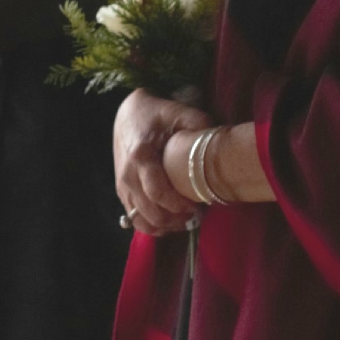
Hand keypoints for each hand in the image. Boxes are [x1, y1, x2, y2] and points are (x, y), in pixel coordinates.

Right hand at [114, 89, 211, 234]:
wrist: (128, 116)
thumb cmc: (156, 115)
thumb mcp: (178, 112)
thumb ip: (198, 125)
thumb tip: (217, 145)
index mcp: (141, 156)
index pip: (157, 192)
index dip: (179, 205)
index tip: (198, 205)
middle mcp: (128, 176)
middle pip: (150, 212)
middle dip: (176, 220)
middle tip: (196, 215)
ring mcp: (123, 187)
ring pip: (141, 221)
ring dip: (165, 226)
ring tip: (185, 220)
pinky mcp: (122, 194)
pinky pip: (135, 220)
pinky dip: (153, 226)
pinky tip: (171, 222)